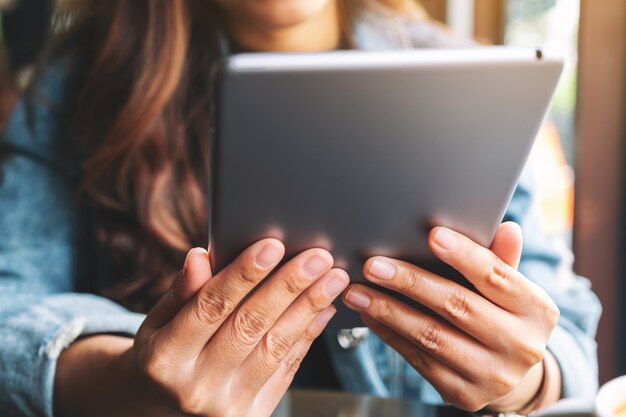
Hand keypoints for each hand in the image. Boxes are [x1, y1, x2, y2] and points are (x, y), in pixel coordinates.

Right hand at [54, 239, 348, 416]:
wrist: (164, 408)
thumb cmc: (163, 354)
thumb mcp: (158, 323)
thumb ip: (181, 292)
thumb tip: (200, 256)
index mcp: (165, 359)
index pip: (210, 307)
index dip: (242, 275)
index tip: (271, 245)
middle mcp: (196, 387)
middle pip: (250, 326)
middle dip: (288, 286)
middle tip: (317, 256)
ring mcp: (228, 406)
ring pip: (276, 347)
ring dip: (309, 308)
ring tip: (332, 278)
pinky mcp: (254, 414)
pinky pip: (288, 368)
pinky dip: (308, 335)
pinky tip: (323, 308)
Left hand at [342, 222, 560, 411]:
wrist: (508, 372)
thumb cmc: (502, 314)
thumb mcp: (510, 287)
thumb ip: (502, 259)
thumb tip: (506, 228)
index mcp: (537, 310)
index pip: (496, 276)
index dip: (464, 255)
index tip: (432, 235)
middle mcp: (521, 346)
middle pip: (457, 305)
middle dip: (410, 282)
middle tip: (373, 265)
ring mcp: (492, 375)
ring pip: (431, 335)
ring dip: (388, 311)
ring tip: (357, 291)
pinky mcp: (463, 394)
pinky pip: (419, 359)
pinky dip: (390, 334)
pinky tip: (369, 315)